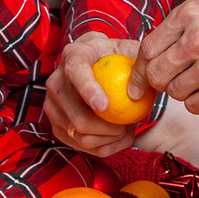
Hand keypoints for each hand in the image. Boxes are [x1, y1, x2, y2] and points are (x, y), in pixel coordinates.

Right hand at [43, 30, 140, 156]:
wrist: (94, 64)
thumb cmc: (115, 58)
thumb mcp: (128, 51)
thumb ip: (138, 61)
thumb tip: (145, 82)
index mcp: (73, 55)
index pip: (75, 71)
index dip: (87, 90)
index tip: (105, 106)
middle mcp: (57, 81)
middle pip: (77, 117)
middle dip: (107, 129)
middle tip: (127, 125)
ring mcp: (53, 105)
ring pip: (79, 136)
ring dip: (108, 139)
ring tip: (125, 130)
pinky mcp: (56, 125)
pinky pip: (81, 146)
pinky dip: (103, 146)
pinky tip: (117, 138)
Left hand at [133, 0, 198, 112]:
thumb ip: (177, 32)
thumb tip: (142, 60)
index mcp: (190, 14)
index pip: (147, 49)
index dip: (139, 70)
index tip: (137, 84)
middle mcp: (198, 37)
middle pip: (156, 74)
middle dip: (161, 83)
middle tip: (177, 81)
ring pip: (175, 92)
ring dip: (187, 92)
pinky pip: (194, 107)